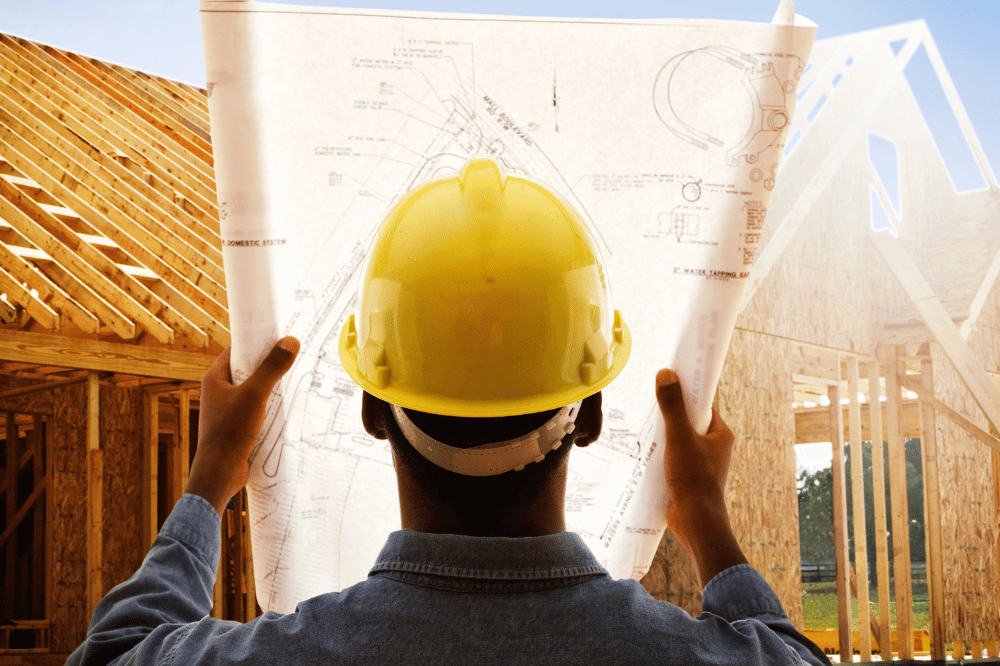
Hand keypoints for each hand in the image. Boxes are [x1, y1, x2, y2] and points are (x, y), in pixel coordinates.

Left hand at [185, 338, 298, 514]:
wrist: (220, 473)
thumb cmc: (230, 432)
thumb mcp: (255, 395)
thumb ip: (272, 368)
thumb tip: (291, 341)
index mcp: (215, 379)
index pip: (236, 351)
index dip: (256, 343)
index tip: (278, 338)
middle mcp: (218, 393)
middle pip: (247, 371)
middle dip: (269, 365)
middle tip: (293, 358)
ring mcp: (227, 411)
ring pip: (253, 392)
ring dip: (272, 388)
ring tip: (295, 382)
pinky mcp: (237, 428)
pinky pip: (256, 410)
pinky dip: (270, 407)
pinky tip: (287, 409)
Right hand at [655, 368, 745, 586]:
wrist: (695, 522)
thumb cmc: (693, 479)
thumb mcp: (679, 437)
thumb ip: (672, 406)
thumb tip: (666, 374)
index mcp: (721, 435)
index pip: (703, 406)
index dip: (686, 396)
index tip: (668, 387)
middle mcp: (715, 448)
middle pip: (690, 423)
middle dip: (671, 417)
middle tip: (651, 410)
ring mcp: (703, 464)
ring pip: (681, 441)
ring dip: (665, 437)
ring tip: (646, 433)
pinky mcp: (690, 478)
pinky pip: (675, 458)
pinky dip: (662, 454)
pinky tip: (647, 454)